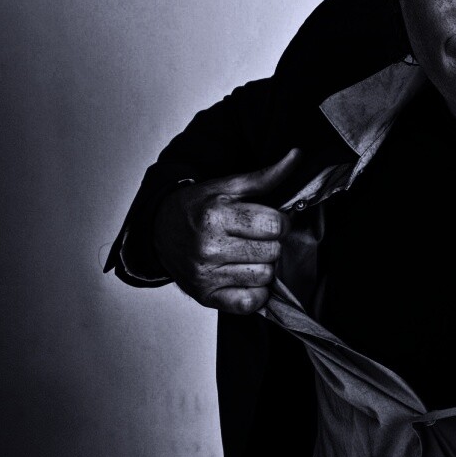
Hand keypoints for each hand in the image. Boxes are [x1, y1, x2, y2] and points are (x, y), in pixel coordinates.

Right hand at [153, 149, 299, 313]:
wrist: (158, 230)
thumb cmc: (198, 206)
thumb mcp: (227, 186)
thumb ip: (266, 175)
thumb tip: (298, 154)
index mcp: (215, 216)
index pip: (275, 225)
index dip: (279, 222)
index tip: (268, 220)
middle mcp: (208, 247)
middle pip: (273, 251)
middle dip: (271, 243)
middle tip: (255, 238)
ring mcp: (206, 275)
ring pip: (265, 276)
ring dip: (263, 266)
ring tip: (247, 254)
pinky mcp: (205, 296)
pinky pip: (250, 302)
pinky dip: (255, 292)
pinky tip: (245, 276)